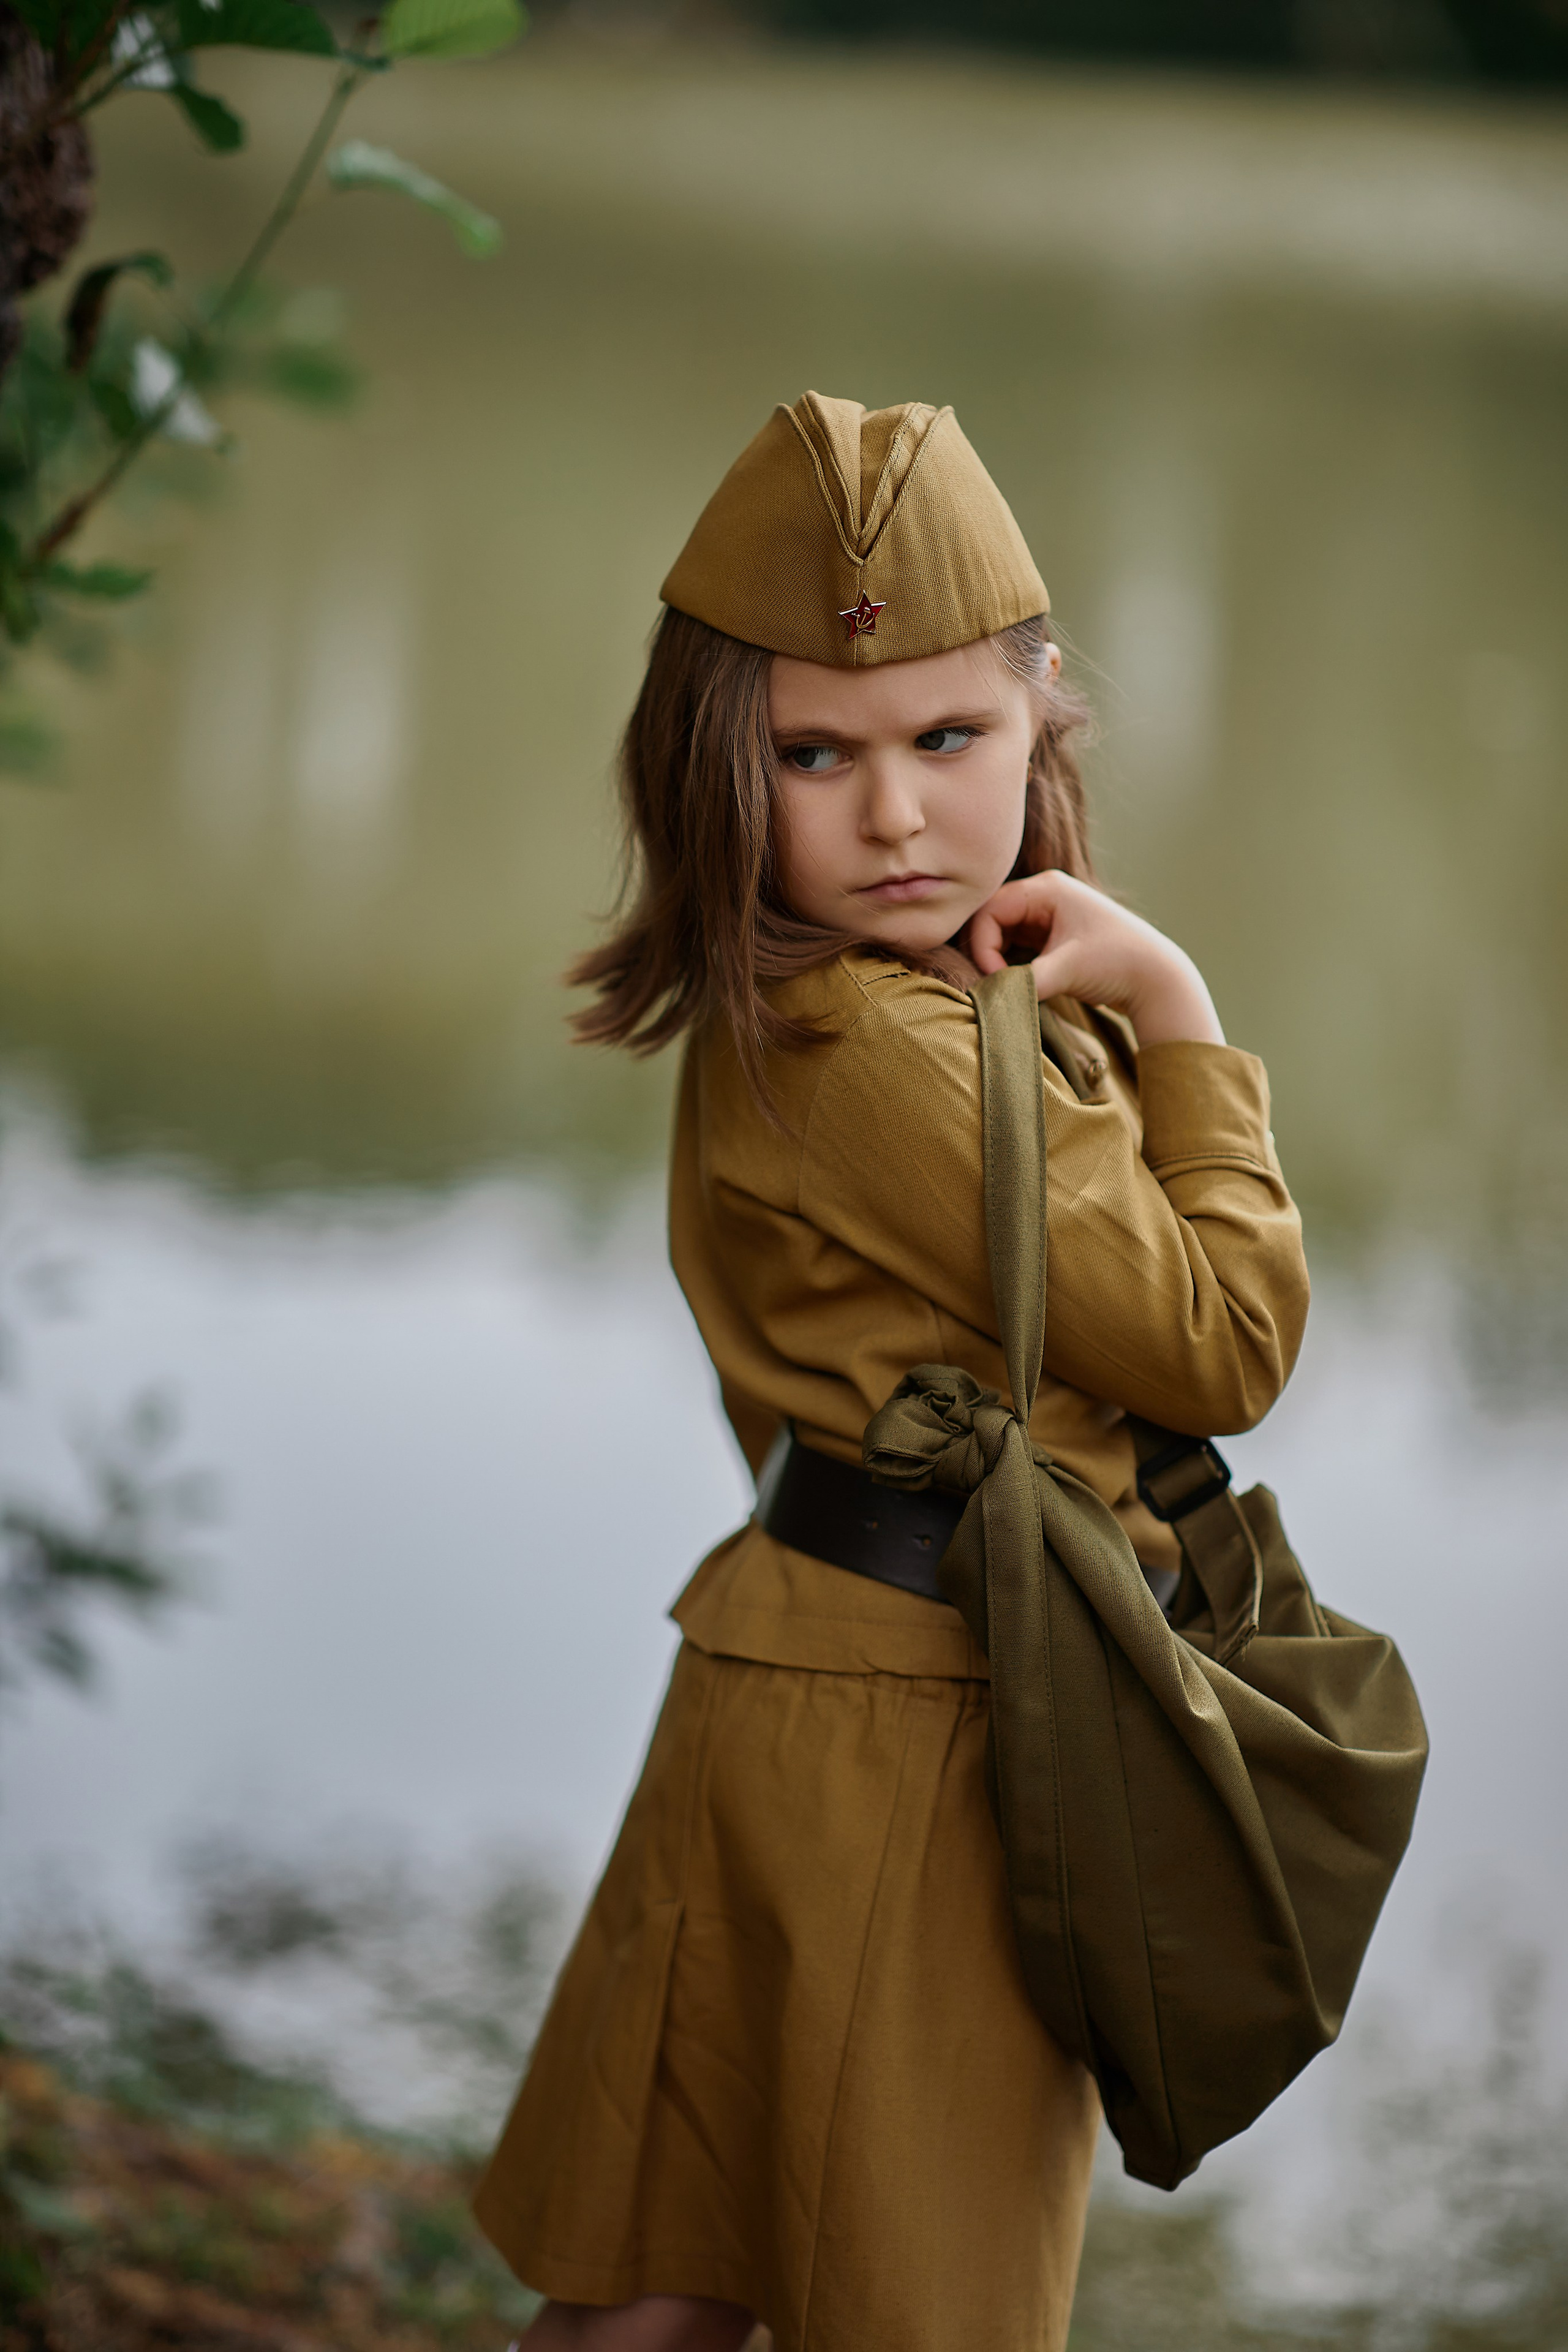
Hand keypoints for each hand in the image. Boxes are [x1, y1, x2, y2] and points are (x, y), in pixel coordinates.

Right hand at [967, 870, 1225, 1046]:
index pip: (990, 910)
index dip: (983, 945)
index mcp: (1047, 889)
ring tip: (1009, 984)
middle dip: (987, 952)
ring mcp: (1049, 915)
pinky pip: (1016, 945)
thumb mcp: (1066, 971)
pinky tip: (1019, 982)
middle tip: (997, 983)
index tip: (996, 977)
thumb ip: (1023, 981)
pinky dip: (1011, 964)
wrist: (1157, 979)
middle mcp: (1046, 895)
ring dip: (998, 960)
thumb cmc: (1117, 963)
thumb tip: (989, 995)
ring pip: (1002, 934)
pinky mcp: (1053, 936)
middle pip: (991, 919)